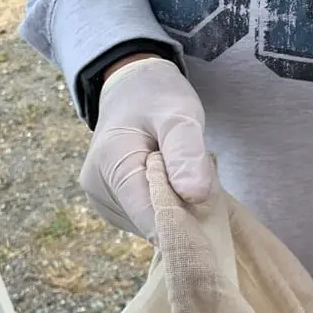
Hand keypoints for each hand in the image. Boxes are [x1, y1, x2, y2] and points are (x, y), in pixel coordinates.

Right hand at [79, 56, 212, 241]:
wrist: (131, 88)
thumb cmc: (157, 97)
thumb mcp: (179, 114)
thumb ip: (186, 153)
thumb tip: (195, 196)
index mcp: (111, 166)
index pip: (153, 219)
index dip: (187, 223)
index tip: (212, 208)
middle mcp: (100, 192)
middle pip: (153, 224)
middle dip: (185, 212)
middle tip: (203, 179)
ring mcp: (104, 202)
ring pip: (153, 224)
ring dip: (178, 210)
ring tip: (185, 176)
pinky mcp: (114, 206)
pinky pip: (148, 217)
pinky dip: (169, 207)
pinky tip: (175, 184)